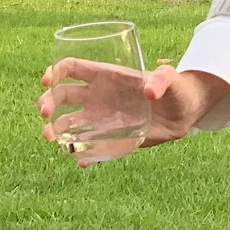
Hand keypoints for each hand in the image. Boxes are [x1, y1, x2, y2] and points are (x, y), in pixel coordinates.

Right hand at [37, 60, 229, 151]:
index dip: (56, 71)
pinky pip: (88, 148)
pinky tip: (81, 161)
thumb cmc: (176, 88)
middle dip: (47, 103)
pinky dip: (81, 155)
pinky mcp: (109, 138)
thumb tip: (149, 90)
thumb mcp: (172, 78)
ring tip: (53, 138)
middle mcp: (97, 97)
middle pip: (61, 96)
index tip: (47, 80)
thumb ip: (162, 79)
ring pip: (67, 124)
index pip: (72, 69)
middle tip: (45, 114)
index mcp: (107, 76)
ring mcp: (100, 118)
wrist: (185, 112)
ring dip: (55, 131)